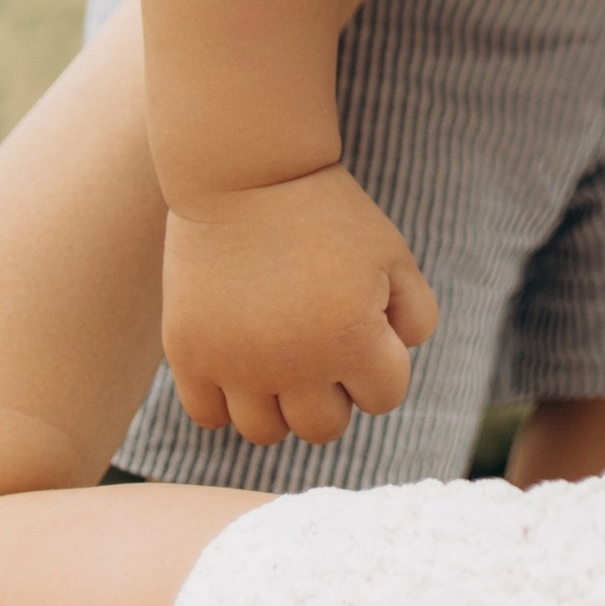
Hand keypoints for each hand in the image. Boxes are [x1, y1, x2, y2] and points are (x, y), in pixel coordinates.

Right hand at [161, 168, 439, 445]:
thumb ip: (416, 314)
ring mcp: (234, 365)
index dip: (381, 363)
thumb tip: (394, 359)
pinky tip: (238, 361)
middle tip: (320, 345)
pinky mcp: (189, 353)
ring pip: (264, 433)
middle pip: (323, 428)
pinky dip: (225, 401)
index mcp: (351, 341)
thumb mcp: (393, 254)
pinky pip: (208, 416)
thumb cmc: (327, 212)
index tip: (364, 325)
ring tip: (279, 359)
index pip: (384, 398)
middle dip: (333, 394)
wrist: (246, 172)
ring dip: (280, 406)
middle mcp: (292, 365)